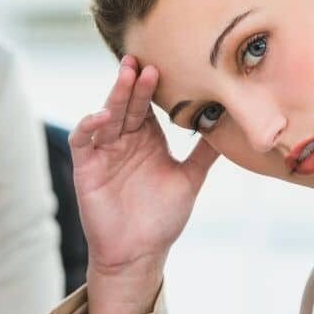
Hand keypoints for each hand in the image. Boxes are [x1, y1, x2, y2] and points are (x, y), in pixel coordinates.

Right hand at [69, 55, 219, 313]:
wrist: (139, 253)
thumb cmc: (162, 218)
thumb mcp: (189, 180)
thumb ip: (203, 154)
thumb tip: (230, 127)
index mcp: (147, 138)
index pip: (148, 104)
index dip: (154, 85)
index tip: (166, 62)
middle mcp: (124, 140)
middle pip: (128, 103)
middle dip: (135, 82)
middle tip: (145, 60)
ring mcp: (104, 151)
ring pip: (107, 115)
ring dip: (115, 95)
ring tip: (127, 75)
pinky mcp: (87, 167)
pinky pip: (83, 140)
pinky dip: (89, 126)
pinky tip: (101, 117)